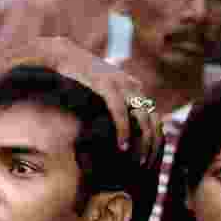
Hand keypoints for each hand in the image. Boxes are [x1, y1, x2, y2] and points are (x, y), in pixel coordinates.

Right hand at [39, 37, 162, 166]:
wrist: (64, 55)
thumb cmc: (80, 78)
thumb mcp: (103, 93)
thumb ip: (115, 106)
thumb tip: (120, 130)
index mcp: (135, 89)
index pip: (155, 118)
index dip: (156, 140)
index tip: (151, 159)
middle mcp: (133, 86)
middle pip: (154, 120)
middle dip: (153, 145)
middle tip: (147, 165)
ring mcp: (121, 84)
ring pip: (142, 117)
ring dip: (143, 142)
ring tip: (138, 160)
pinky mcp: (107, 84)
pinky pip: (120, 111)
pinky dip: (124, 130)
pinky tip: (123, 146)